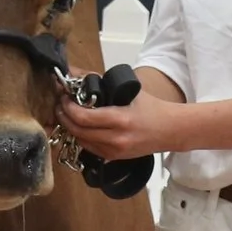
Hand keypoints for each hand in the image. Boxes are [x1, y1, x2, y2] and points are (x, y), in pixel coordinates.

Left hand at [56, 76, 182, 161]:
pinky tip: (79, 126)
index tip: (64, 97)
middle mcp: (116, 139)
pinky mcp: (114, 158)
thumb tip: (74, 72)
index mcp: (121, 120)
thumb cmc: (152, 108)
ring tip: (67, 114)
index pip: (83, 117)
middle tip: (60, 105)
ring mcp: (115, 151)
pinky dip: (81, 137)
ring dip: (70, 128)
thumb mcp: (128, 91)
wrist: (171, 130)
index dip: (68, 108)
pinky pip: (89, 148)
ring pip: (81, 141)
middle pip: (78, 131)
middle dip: (64, 117)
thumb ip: (99, 81)